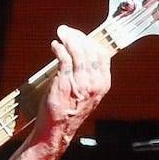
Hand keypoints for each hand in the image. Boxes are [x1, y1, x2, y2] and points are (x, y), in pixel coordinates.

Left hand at [35, 24, 112, 151]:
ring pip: (78, 53)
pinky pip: (64, 60)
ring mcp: (80, 83)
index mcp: (103, 84)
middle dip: (78, 37)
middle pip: (90, 51)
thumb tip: (82, 55)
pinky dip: (59, 49)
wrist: (58, 129)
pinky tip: (55, 45)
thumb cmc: (69, 111)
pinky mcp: (65, 83)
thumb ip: (89, 76)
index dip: (91, 42)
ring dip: (68, 39)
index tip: (81, 36)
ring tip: (61, 33)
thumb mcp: (87, 94)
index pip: (102, 55)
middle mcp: (94, 83)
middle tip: (67, 30)